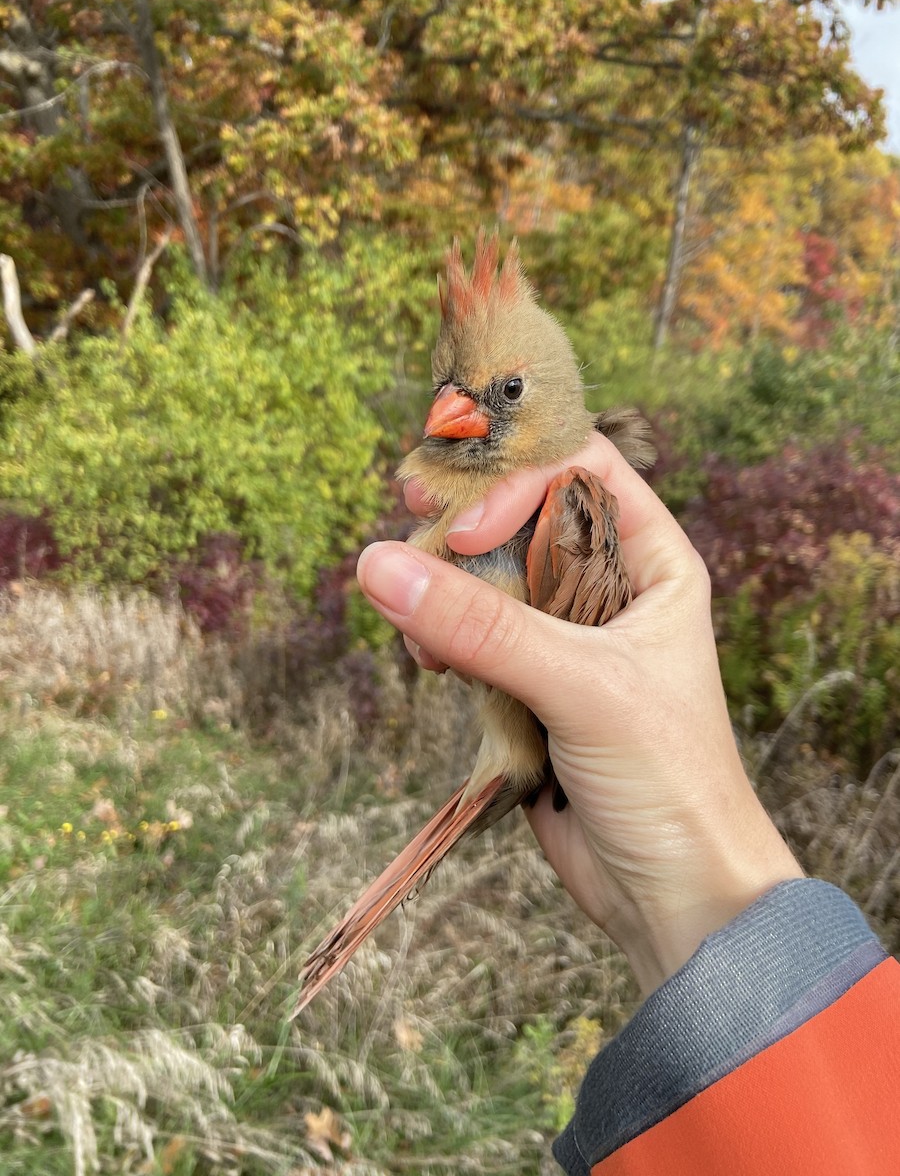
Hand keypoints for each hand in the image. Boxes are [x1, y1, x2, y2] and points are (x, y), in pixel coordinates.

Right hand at [356, 433, 802, 994]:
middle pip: (519, 516)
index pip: (577, 470)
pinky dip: (440, 637)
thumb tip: (380, 565)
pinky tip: (427, 660)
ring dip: (442, 587)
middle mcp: (608, 588)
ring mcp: (564, 638)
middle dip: (463, 525)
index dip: (517, 478)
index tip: (466, 528)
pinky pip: (471, 636)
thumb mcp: (582, 686)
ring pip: (486, 577)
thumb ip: (483, 626)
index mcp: (651, 562)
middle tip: (409, 531)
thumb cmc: (667, 778)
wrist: (677, 897)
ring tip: (417, 625)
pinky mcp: (528, 686)